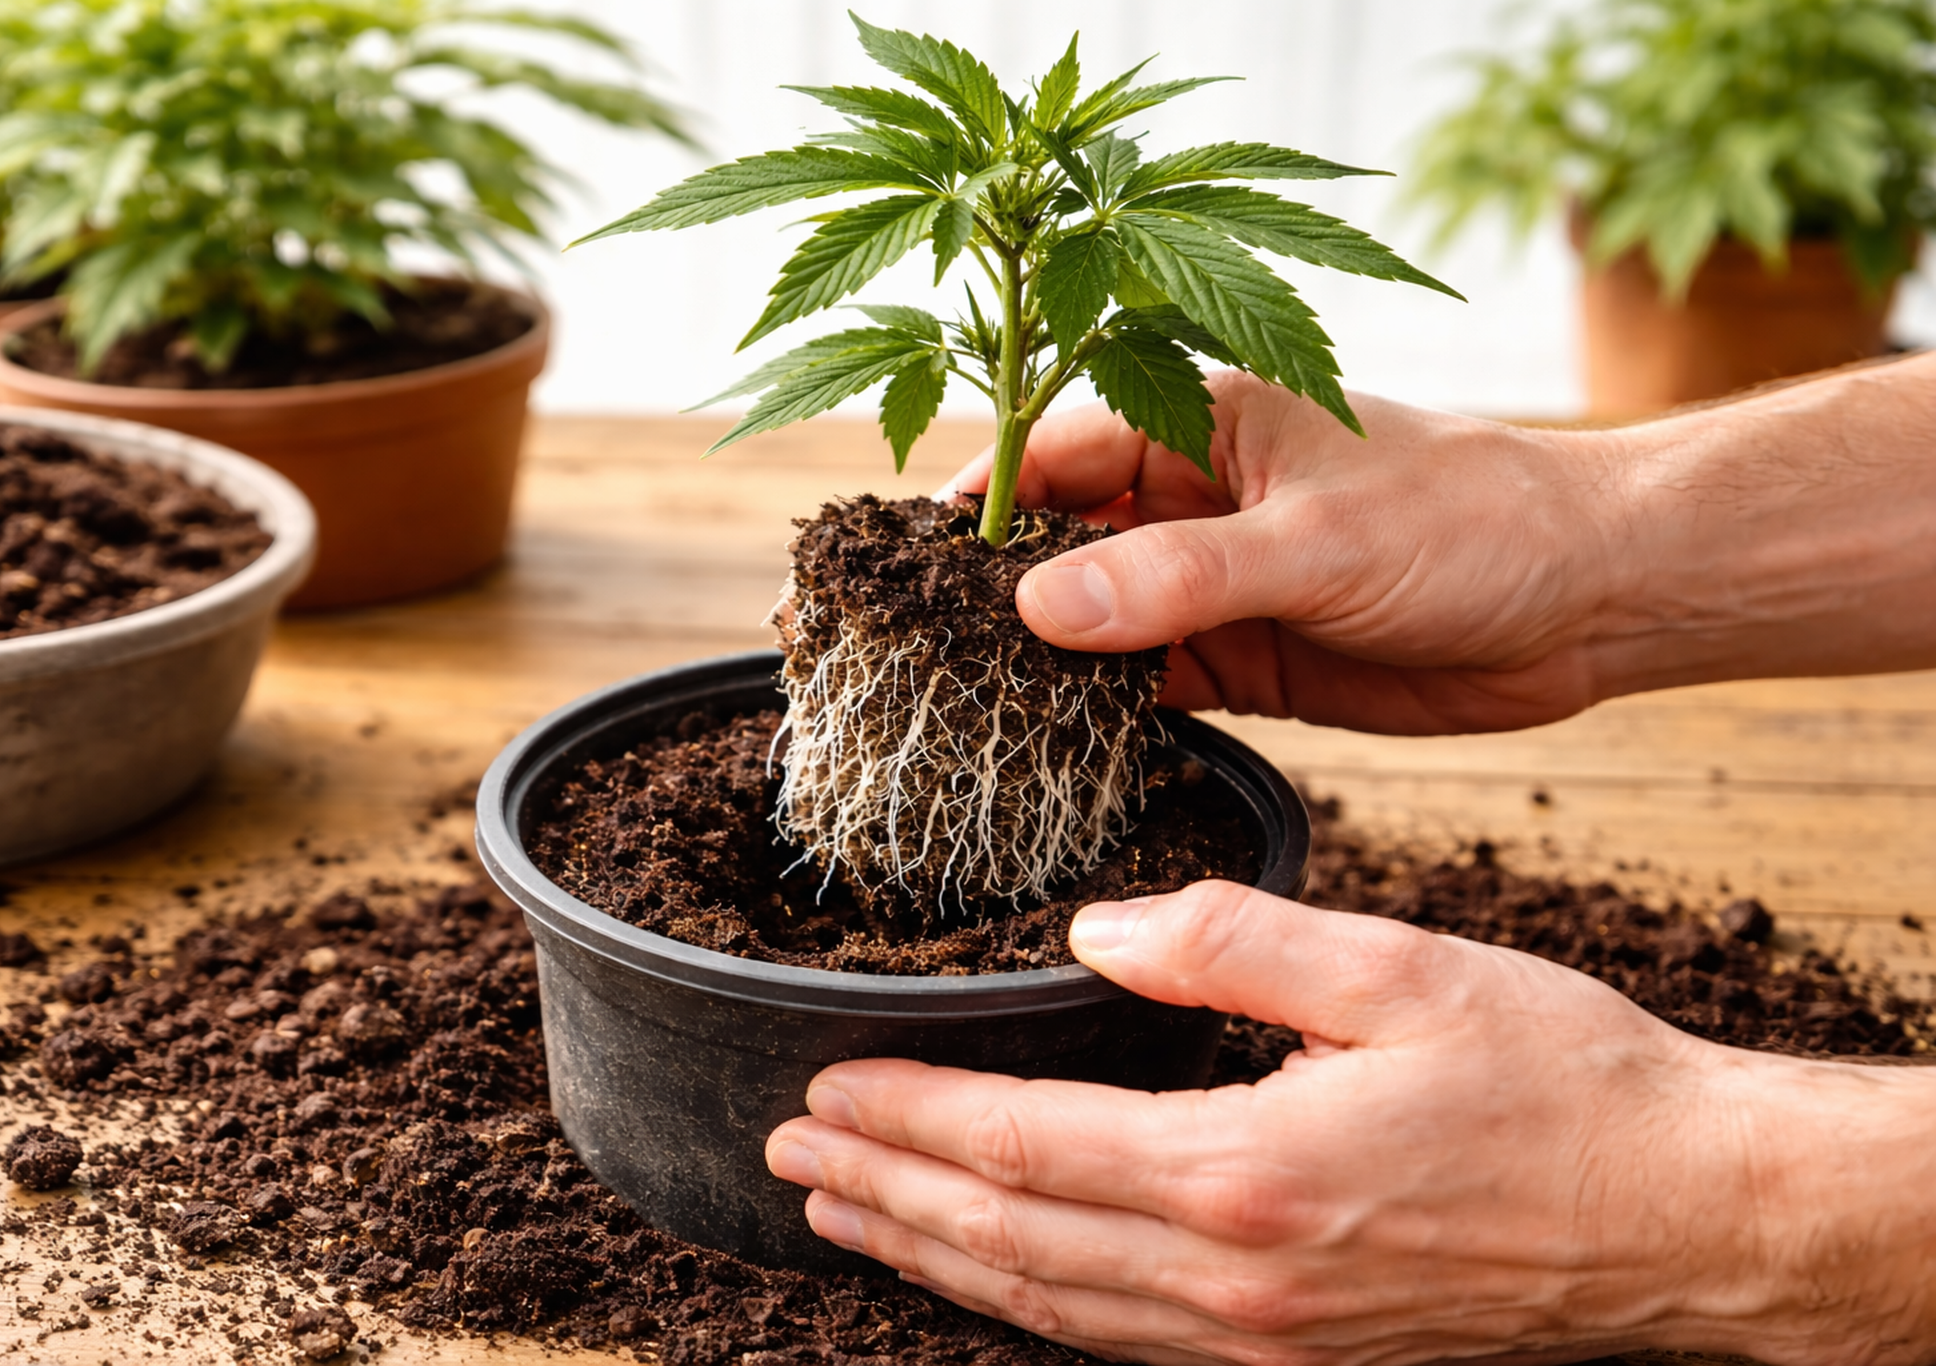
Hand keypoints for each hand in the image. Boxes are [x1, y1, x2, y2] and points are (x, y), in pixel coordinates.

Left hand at [765, 884, 1935, 1363]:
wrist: (1686, 1216)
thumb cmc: (1558, 1085)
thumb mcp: (1396, 972)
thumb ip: (1226, 944)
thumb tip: (1093, 933)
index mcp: (1245, 1173)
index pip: (1024, 1148)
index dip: (912, 1117)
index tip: (826, 1087)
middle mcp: (1235, 1279)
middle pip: (1009, 1240)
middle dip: (887, 1192)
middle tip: (794, 1152)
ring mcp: (1263, 1339)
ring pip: (1050, 1309)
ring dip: (936, 1258)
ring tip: (850, 1216)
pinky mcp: (1297, 1355)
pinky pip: (1122, 1343)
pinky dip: (1029, 1308)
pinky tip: (992, 1277)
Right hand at [943, 371, 1623, 733]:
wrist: (1594, 599)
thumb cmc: (1475, 520)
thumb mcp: (1317, 542)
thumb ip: (1177, 576)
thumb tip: (1037, 606)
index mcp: (1202, 419)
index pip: (1050, 456)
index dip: (969, 507)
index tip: (894, 567)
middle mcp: (1192, 498)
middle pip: (1054, 544)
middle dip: (983, 594)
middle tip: (900, 653)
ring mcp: (1214, 584)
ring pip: (1091, 623)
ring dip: (1034, 663)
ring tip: (949, 711)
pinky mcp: (1244, 659)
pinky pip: (1144, 687)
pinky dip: (1098, 715)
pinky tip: (1046, 748)